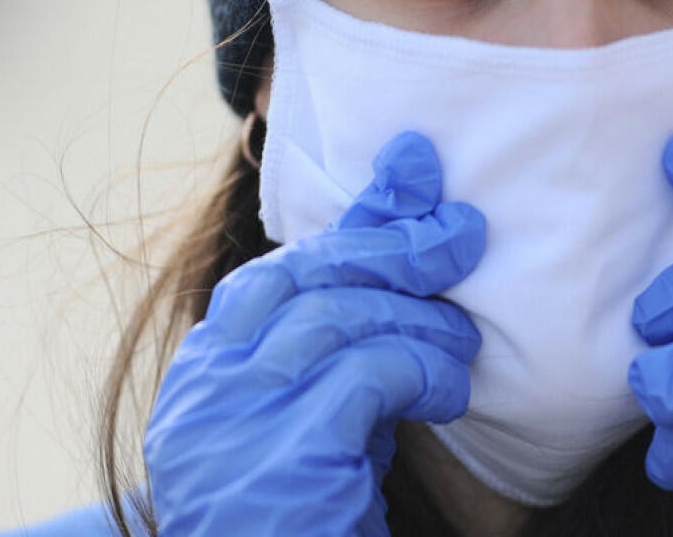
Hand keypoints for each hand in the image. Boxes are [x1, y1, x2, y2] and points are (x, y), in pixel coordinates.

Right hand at [143, 132, 484, 536]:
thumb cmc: (302, 515)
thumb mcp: (321, 418)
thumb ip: (344, 350)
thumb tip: (409, 273)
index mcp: (209, 369)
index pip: (284, 267)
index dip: (356, 215)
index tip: (414, 170)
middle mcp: (210, 385)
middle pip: (308, 274)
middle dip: (395, 244)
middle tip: (463, 234)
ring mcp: (236, 419)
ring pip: (340, 317)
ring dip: (419, 321)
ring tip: (463, 344)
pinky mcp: (283, 456)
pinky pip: (367, 375)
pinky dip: (422, 370)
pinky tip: (451, 391)